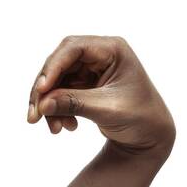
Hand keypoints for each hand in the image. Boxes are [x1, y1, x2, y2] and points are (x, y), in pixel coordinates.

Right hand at [27, 35, 175, 155]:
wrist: (152, 138)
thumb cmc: (140, 119)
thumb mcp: (107, 110)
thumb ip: (74, 103)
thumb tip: (42, 104)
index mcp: (113, 49)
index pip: (73, 48)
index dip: (53, 67)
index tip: (40, 90)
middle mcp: (100, 54)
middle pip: (60, 64)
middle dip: (44, 91)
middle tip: (34, 115)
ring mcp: (91, 68)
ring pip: (57, 80)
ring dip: (49, 104)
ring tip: (54, 129)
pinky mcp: (85, 84)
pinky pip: (61, 92)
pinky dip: (57, 109)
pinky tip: (66, 128)